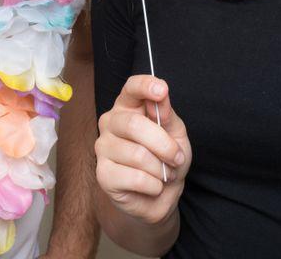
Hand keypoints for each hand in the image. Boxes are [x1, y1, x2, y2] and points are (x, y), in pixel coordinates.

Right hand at [96, 75, 191, 224]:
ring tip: (163, 174)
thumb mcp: (176, 134)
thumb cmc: (165, 158)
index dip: (145, 86)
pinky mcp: (103, 174)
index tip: (161, 90)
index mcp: (128, 107)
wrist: (160, 194)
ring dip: (161, 169)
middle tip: (177, 158)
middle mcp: (110, 123)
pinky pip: (135, 178)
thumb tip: (161, 96)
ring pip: (137, 155)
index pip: (131, 88)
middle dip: (164, 145)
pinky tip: (153, 185)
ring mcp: (103, 147)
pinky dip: (153, 185)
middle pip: (134, 125)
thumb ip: (167, 115)